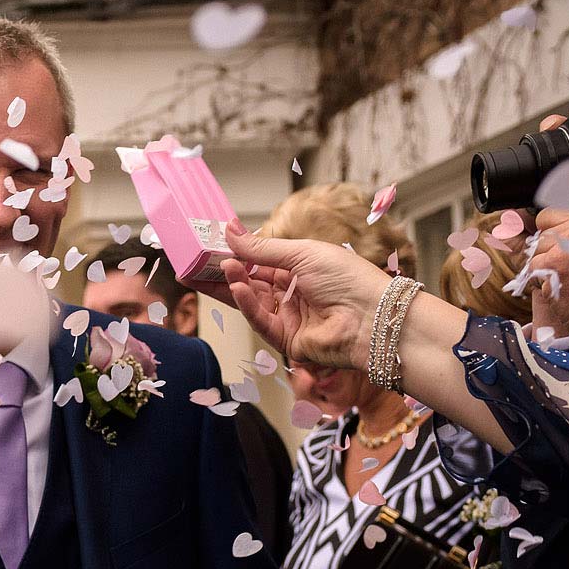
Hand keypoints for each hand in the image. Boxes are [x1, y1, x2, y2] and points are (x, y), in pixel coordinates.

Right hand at [219, 226, 390, 371]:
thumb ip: (261, 248)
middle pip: (249, 282)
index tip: (211, 245)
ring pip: (250, 301)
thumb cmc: (349, 279)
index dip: (236, 254)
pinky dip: (247, 304)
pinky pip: (260, 320)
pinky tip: (237, 288)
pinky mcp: (285, 339)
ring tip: (219, 269)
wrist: (373, 318)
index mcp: (300, 269)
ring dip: (234, 284)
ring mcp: (288, 317)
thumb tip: (230, 229)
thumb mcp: (302, 253)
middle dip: (222, 273)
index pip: (259, 261)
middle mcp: (292, 293)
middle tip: (196, 265)